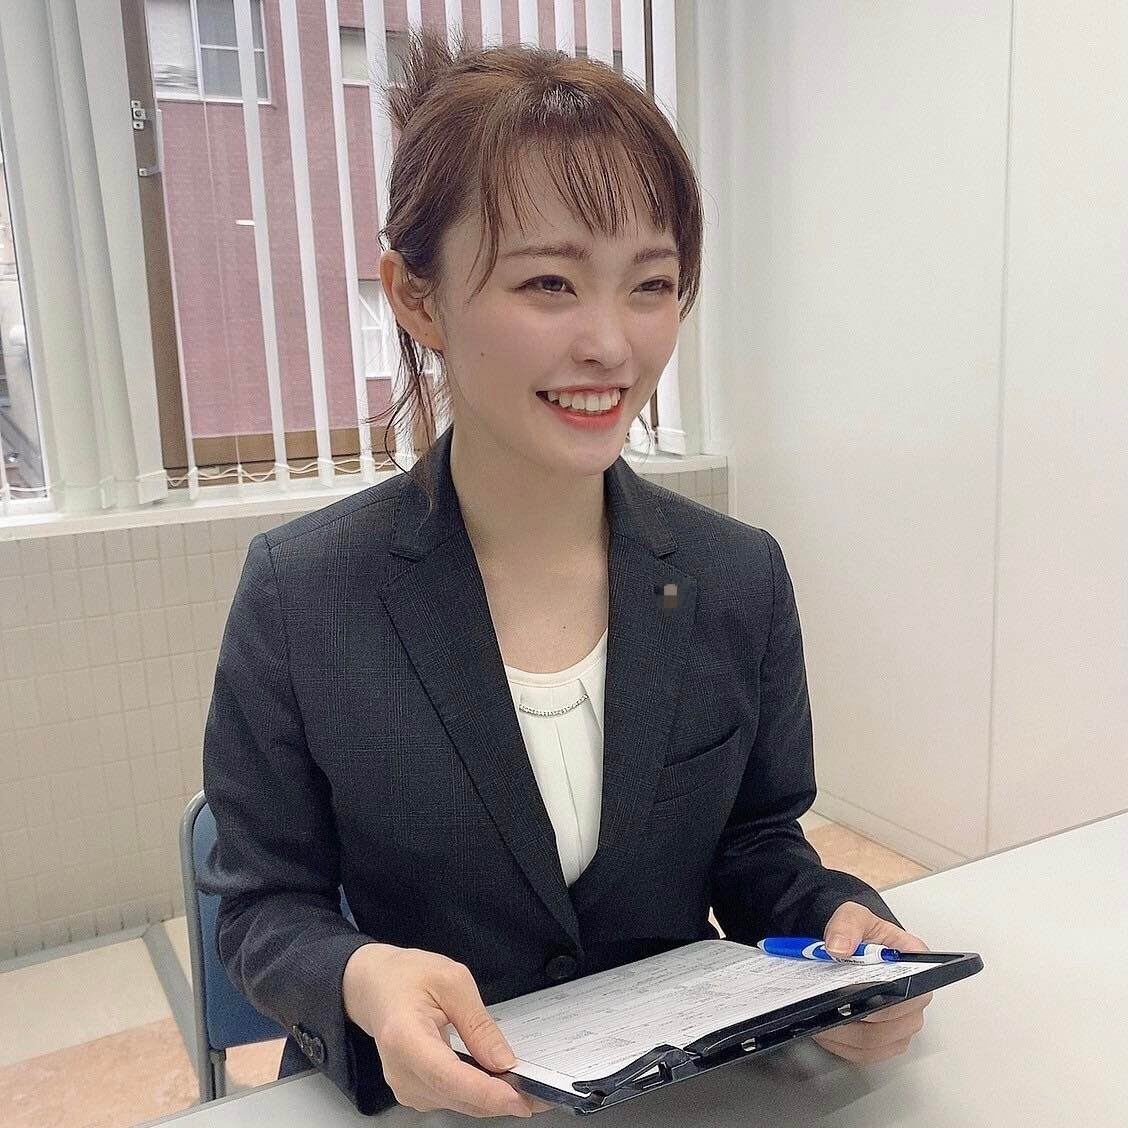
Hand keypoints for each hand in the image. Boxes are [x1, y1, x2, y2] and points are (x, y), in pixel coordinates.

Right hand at [343, 943, 555, 1116]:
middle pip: (456, 1096)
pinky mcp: (414, 1092)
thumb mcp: (451, 980)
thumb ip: (478, 1023)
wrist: (375, 987)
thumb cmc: (408, 976)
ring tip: (525, 1085)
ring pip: (458, 1103)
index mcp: (404, 1036)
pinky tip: (497, 1083)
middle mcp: (400, 1071)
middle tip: (540, 1092)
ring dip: (492, 1099)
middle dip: (500, 1098)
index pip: (447, 1075)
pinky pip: (452, 1099)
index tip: (518, 1098)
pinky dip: (477, 1094)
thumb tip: (503, 1060)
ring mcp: (405, 1086)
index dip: (484, 1091)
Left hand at [809, 902, 933, 1064]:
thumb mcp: (852, 916)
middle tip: (829, 1007)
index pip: (912, 991)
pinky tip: (825, 1030)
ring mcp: (900, 1022)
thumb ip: (847, 926)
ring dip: (845, 1035)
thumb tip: (840, 948)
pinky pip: (865, 1054)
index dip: (886, 998)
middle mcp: (915, 998)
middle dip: (857, 1019)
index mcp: (916, 965)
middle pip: (892, 1025)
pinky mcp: (884, 1039)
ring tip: (821, 1018)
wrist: (847, 944)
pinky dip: (842, 1045)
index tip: (856, 994)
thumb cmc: (860, 932)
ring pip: (876, 1044)